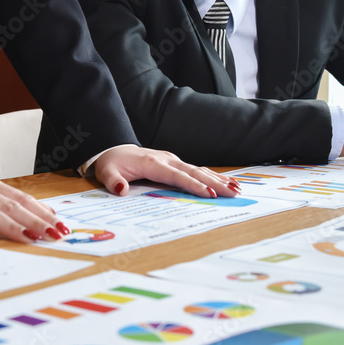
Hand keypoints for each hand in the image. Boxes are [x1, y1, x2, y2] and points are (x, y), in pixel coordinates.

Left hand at [93, 145, 239, 196]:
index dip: (194, 185)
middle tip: (234, 193)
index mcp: (153, 163)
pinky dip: (212, 176)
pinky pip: (196, 170)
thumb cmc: (112, 163)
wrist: (113, 150)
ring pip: (199, 170)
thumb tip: (121, 190)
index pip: (177, 176)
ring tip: (237, 189)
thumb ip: (113, 182)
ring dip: (218, 179)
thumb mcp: (106, 172)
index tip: (210, 194)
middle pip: (194, 172)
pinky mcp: (175, 163)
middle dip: (215, 183)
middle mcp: (167, 159)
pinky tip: (226, 183)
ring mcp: (172, 160)